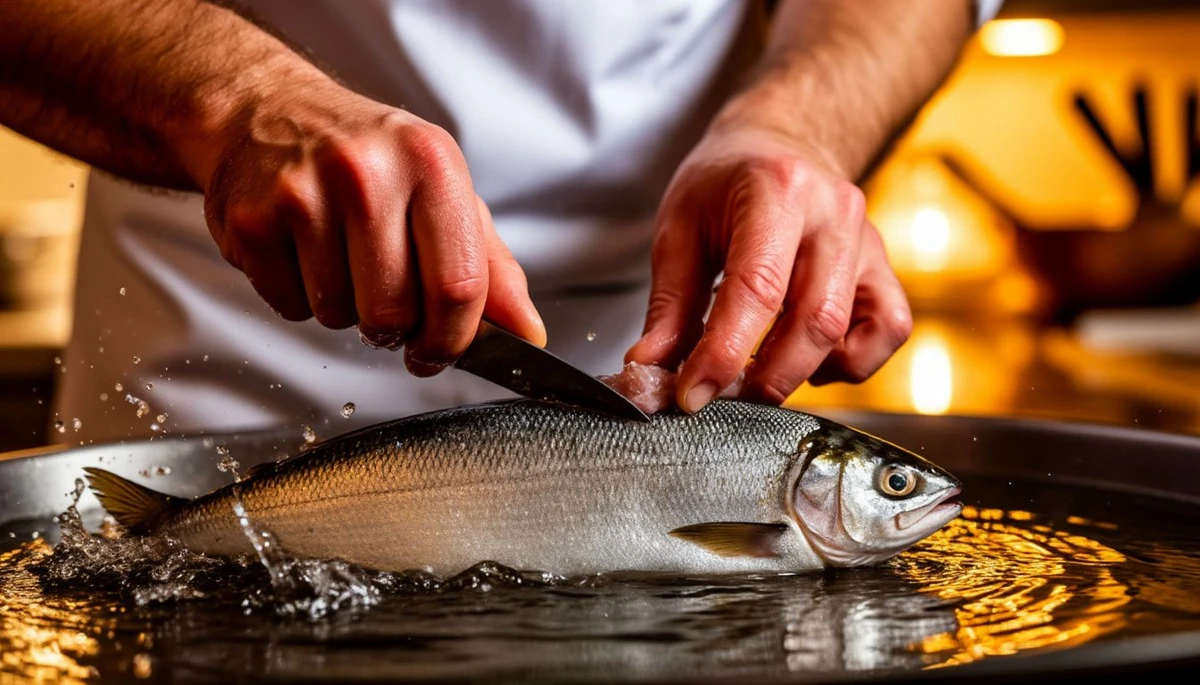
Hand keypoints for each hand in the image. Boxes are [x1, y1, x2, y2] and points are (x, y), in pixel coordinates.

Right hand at [194, 77, 544, 373]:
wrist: (265, 110)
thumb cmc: (366, 158)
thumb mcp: (442, 192)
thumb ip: (491, 265)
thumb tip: (529, 331)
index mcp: (430, 163)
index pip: (458, 285)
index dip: (453, 338)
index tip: (441, 351)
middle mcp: (367, 172)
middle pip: (395, 313)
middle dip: (394, 328)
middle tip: (384, 298)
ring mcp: (303, 194)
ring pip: (339, 316)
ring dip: (344, 309)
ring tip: (338, 258)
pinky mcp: (251, 220)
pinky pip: (290, 307)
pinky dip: (299, 298)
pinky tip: (301, 252)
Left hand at [626, 119, 911, 411]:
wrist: (780, 145)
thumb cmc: (724, 184)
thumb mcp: (679, 228)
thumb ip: (669, 305)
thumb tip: (650, 371)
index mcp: (777, 191)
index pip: (756, 289)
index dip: (723, 354)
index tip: (691, 394)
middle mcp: (834, 214)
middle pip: (813, 321)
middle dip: (762, 378)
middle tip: (719, 396)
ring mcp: (868, 241)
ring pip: (851, 333)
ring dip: (798, 373)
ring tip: (755, 374)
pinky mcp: (884, 267)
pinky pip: (888, 329)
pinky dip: (851, 361)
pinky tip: (807, 358)